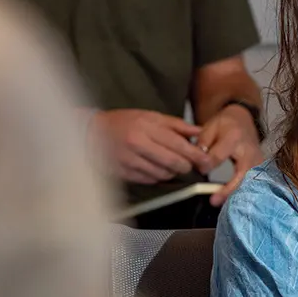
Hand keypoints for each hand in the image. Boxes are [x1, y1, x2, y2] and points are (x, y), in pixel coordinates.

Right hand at [90, 109, 210, 183]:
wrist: (91, 133)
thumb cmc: (123, 122)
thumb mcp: (150, 116)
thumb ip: (176, 125)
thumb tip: (199, 131)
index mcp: (146, 127)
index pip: (178, 144)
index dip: (195, 155)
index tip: (206, 160)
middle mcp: (138, 144)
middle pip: (173, 163)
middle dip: (186, 166)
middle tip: (189, 165)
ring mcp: (130, 160)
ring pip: (163, 174)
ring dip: (171, 172)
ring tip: (169, 164)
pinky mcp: (124, 173)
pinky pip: (149, 180)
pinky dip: (157, 176)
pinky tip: (155, 168)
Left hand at [195, 103, 264, 205]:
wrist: (244, 120)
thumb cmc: (227, 124)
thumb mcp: (211, 126)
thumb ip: (203, 143)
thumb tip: (200, 163)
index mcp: (234, 137)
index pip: (219, 155)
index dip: (207, 164)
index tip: (199, 169)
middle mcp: (249, 150)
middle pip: (241, 173)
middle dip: (228, 189)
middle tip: (214, 200)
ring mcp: (258, 161)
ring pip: (249, 182)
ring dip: (236, 195)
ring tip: (222, 204)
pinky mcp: (260, 168)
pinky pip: (252, 184)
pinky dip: (242, 194)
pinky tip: (232, 202)